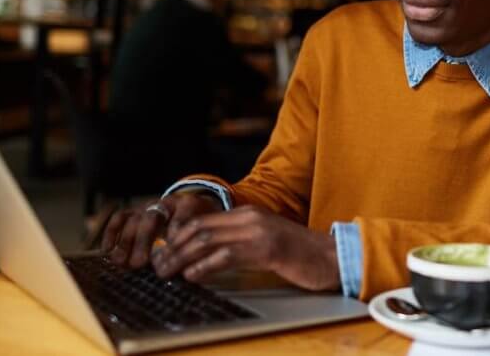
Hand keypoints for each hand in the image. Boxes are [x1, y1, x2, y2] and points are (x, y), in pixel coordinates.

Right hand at [101, 192, 222, 268]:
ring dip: (126, 242)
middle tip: (139, 264)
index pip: (182, 214)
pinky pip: (120, 218)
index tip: (171, 246)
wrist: (195, 207)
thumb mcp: (207, 228)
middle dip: (143, 241)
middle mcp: (165, 203)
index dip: (176, 229)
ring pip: (134, 219)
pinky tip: (107, 250)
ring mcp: (149, 206)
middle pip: (152, 218)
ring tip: (121, 262)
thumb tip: (187, 265)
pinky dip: (112, 232)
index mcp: (188, 204)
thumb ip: (199, 240)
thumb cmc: (200, 223)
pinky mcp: (136, 212)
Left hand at [150, 205, 339, 291]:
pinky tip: (193, 276)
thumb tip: (205, 258)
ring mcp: (259, 231)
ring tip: (167, 272)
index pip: (203, 220)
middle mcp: (250, 217)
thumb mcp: (264, 243)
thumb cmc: (299, 254)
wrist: (331, 256)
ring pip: (207, 240)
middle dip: (172, 248)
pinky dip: (204, 266)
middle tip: (158, 265)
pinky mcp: (267, 248)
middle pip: (199, 228)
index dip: (178, 237)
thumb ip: (238, 244)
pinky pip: (227, 255)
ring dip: (181, 258)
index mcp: (248, 213)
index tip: (163, 253)